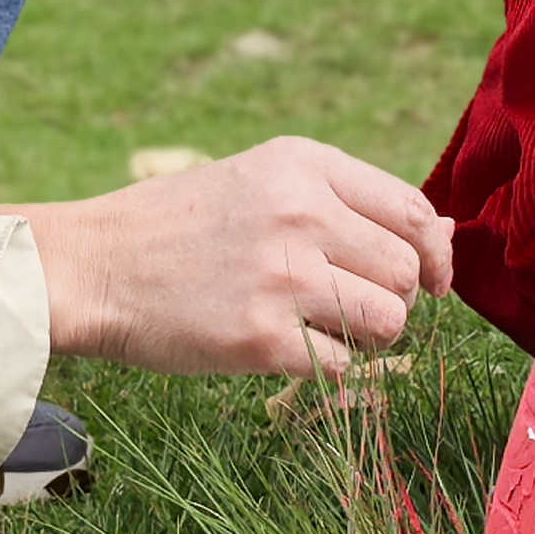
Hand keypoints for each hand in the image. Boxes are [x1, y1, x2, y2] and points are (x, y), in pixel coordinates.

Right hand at [0, 138, 454, 377]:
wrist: (89, 266)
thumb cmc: (181, 228)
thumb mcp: (263, 184)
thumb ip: (349, 205)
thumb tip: (445, 235)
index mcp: (305, 165)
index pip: (413, 211)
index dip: (431, 253)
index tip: (424, 278)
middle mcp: (301, 213)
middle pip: (407, 271)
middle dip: (396, 300)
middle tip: (354, 307)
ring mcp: (282, 276)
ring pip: (389, 321)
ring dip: (371, 337)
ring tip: (328, 330)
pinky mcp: (259, 337)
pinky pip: (343, 365)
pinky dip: (331, 368)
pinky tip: (291, 351)